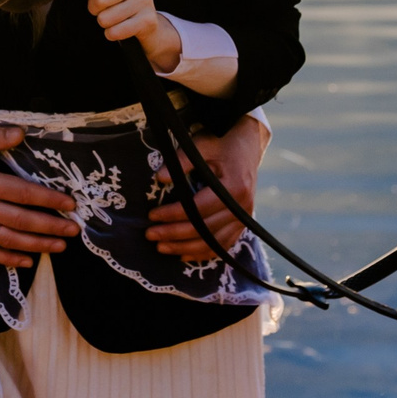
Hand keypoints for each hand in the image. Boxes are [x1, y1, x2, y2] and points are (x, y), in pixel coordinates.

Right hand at [0, 127, 77, 268]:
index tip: (71, 204)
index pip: (25, 194)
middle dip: (52, 227)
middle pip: (23, 221)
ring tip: (60, 247)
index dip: (51, 200)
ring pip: (10, 241)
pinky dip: (9, 259)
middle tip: (75, 230)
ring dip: (38, 245)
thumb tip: (22, 133)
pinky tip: (27, 261)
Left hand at [68, 0, 181, 72]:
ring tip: (111, 17)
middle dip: (93, 8)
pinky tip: (117, 28)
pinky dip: (111, 33)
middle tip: (100, 8)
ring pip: (105, 18)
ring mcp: (145, 0)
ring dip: (103, 21)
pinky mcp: (148, 20)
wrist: (146, 21)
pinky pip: (115, 32)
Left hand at [147, 112, 265, 260]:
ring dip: (185, 248)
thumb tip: (160, 178)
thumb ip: (181, 161)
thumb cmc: (221, 142)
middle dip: (174, 234)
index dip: (173, 214)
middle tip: (150, 235)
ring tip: (162, 247)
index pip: (198, 208)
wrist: (247, 142)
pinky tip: (184, 255)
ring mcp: (244, 217)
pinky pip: (223, 244)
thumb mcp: (200, 145)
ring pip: (212, 242)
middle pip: (204, 229)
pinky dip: (204, 253)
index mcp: (234, 187)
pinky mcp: (243, 222)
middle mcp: (242, 207)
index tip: (152, 215)